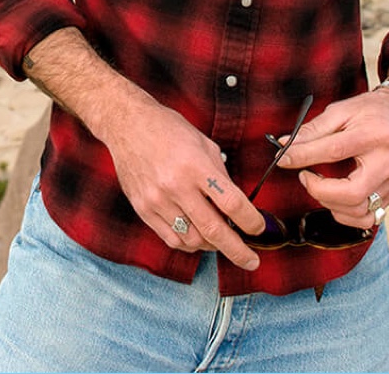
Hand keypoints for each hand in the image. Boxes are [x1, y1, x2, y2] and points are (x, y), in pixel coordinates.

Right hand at [99, 85, 264, 270]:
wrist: (128, 125)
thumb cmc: (169, 129)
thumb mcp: (203, 144)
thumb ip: (220, 175)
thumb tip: (235, 205)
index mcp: (196, 165)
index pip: (231, 203)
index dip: (250, 220)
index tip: (260, 228)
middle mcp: (176, 186)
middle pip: (213, 230)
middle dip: (237, 250)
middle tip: (252, 261)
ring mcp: (157, 201)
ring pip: (192, 240)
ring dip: (212, 245)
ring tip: (223, 241)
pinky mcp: (144, 210)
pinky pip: (172, 239)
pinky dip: (190, 244)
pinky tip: (199, 238)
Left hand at [275, 90, 388, 228]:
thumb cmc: (370, 111)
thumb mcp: (342, 110)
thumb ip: (314, 129)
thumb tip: (286, 145)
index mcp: (374, 134)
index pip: (334, 150)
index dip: (303, 156)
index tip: (283, 158)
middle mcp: (386, 162)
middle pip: (351, 193)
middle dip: (319, 190)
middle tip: (305, 175)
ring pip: (359, 211)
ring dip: (330, 203)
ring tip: (319, 184)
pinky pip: (367, 218)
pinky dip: (346, 213)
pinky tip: (335, 197)